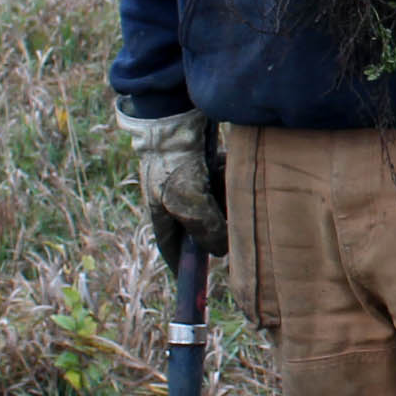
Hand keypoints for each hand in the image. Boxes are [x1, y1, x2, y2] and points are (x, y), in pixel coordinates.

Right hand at [119, 104, 224, 270]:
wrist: (176, 118)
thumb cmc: (176, 164)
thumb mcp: (191, 204)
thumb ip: (208, 230)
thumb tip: (221, 251)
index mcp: (162, 210)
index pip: (170, 246)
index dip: (180, 263)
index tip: (191, 277)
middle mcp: (174, 196)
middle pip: (200, 223)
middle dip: (216, 225)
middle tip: (233, 227)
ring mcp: (188, 177)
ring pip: (214, 199)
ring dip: (224, 195)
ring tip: (225, 181)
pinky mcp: (203, 160)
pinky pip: (220, 177)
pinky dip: (226, 174)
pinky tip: (226, 163)